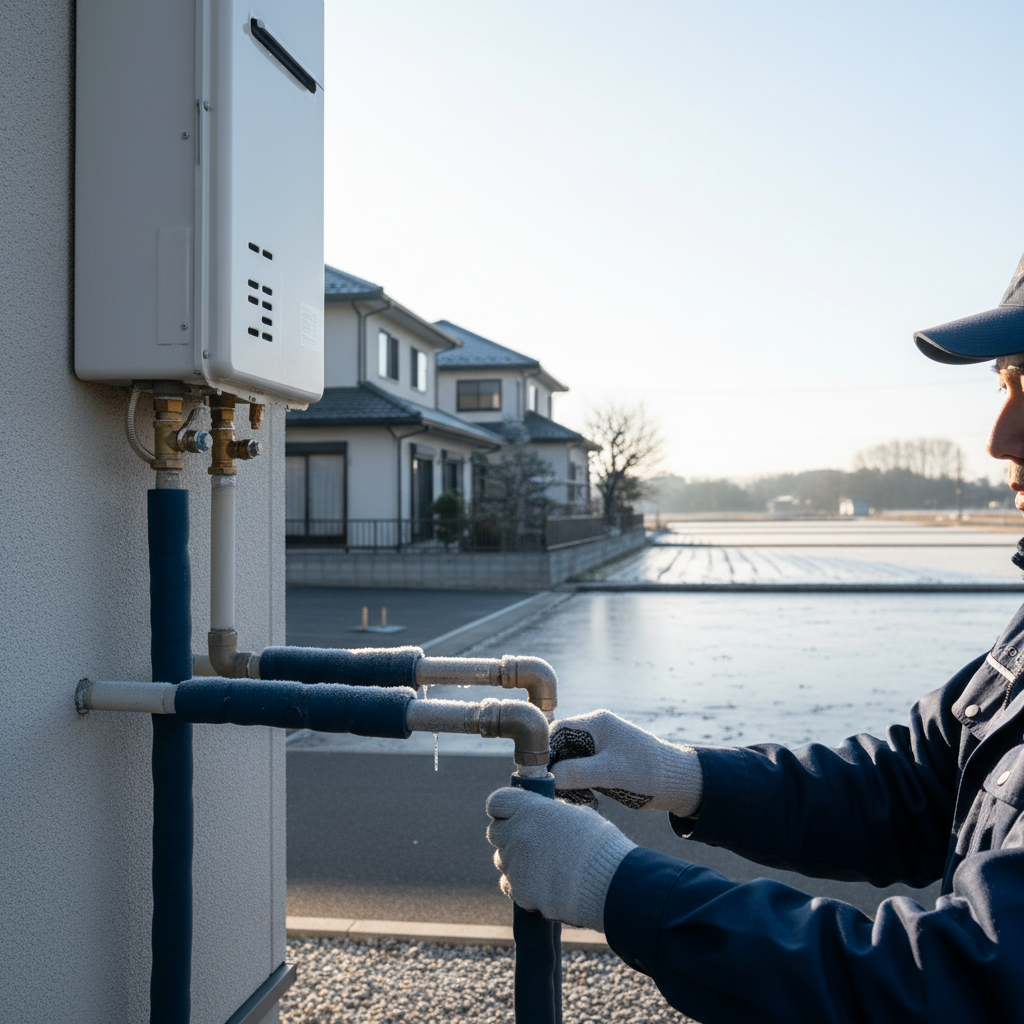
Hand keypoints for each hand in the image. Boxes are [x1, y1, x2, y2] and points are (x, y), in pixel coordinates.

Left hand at [485, 786, 635, 930]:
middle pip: (495, 833)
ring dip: (517, 862)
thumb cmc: (598, 845)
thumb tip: (545, 815)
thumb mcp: (576, 815)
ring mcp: (515, 864)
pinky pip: (511, 886)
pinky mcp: (519, 892)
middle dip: (508, 836)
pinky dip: (524, 886)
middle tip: (531, 844)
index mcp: (530, 809)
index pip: (497, 802)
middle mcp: (516, 834)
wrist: (607, 884)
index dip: (503, 809)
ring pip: (503, 861)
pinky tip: (547, 886)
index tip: (511, 815)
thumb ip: (551, 813)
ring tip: (546, 868)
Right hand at [549, 709, 702, 816]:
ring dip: (568, 779)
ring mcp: (602, 746)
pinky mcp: (606, 762)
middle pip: (561, 746)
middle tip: (556, 792)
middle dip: (556, 769)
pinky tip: (586, 799)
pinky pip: (582, 770)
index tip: (541, 775)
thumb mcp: (609, 773)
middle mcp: (596, 731)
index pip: (557, 731)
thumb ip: (576, 773)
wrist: (679, 783)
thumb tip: (546, 778)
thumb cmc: (647, 773)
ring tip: (576, 799)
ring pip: (570, 760)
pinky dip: (579, 784)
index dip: (546, 752)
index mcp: (596, 724)